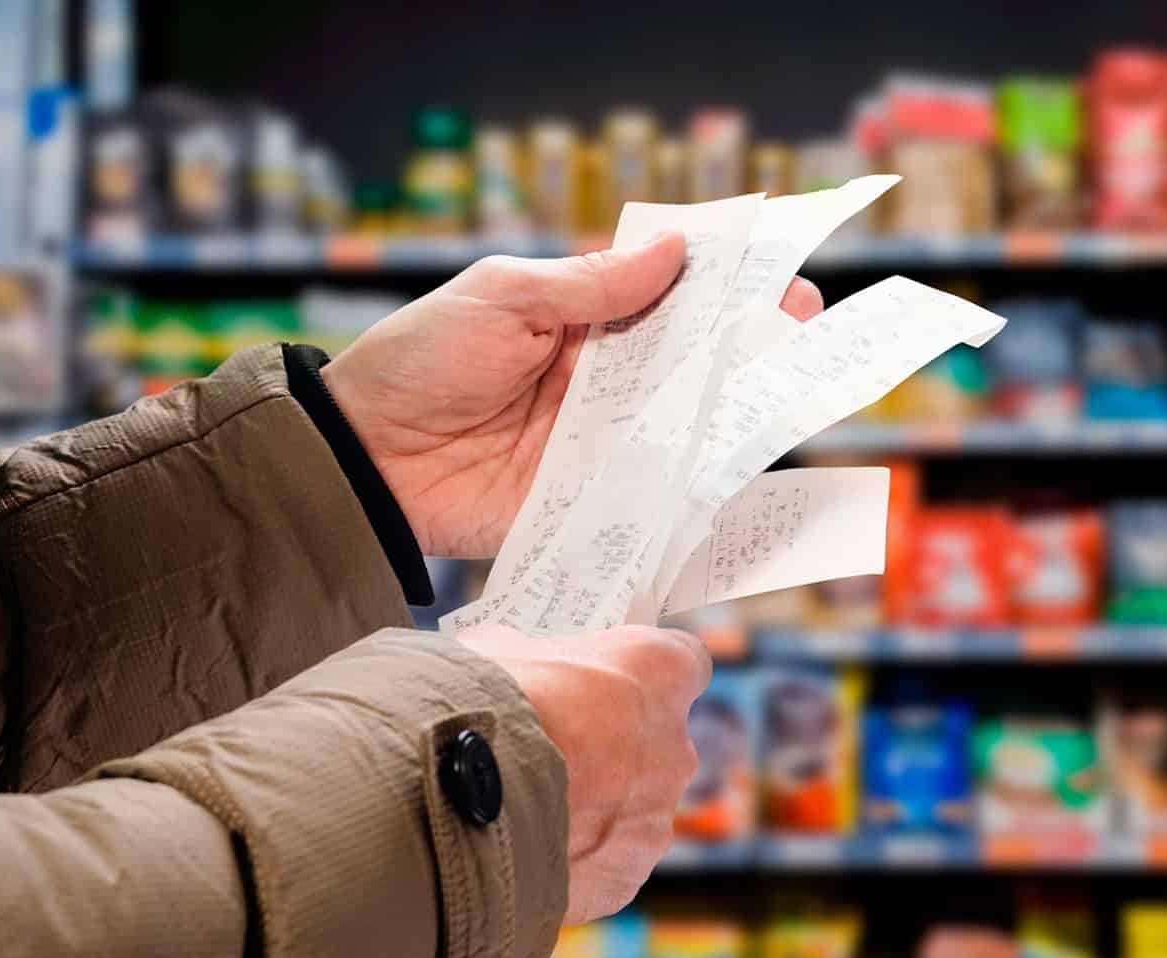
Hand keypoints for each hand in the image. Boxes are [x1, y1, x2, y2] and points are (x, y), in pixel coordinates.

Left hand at [322, 235, 825, 556]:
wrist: (364, 459)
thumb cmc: (418, 361)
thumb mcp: (501, 299)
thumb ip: (589, 285)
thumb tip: (675, 250)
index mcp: (580, 318)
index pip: (667, 293)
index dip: (723, 281)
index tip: (777, 268)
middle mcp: (602, 378)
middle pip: (692, 358)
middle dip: (750, 339)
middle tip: (802, 322)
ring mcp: (601, 441)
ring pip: (687, 421)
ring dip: (739, 406)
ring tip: (794, 386)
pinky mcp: (592, 498)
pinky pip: (656, 489)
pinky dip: (700, 482)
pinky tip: (747, 467)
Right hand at [455, 623, 710, 923]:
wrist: (452, 797)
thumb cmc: (484, 704)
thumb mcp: (500, 650)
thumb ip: (534, 657)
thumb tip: (520, 667)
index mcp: (657, 673)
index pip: (682, 662)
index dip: (645, 674)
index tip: (613, 680)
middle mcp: (674, 746)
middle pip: (657, 743)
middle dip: (613, 746)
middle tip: (556, 750)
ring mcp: (655, 819)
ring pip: (632, 810)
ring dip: (594, 808)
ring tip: (529, 808)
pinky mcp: (626, 877)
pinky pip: (605, 863)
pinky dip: (574, 859)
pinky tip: (526, 849)